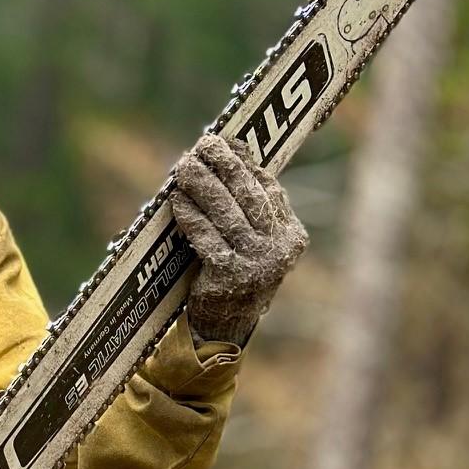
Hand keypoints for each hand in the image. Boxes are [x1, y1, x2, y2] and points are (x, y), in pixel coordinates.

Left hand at [172, 132, 307, 345]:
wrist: (227, 325)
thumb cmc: (236, 272)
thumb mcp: (252, 239)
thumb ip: (249, 204)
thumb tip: (235, 151)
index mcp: (290, 235)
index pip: (268, 188)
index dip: (245, 162)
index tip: (224, 143)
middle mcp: (279, 248)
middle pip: (249, 196)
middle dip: (225, 166)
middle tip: (203, 144)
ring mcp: (256, 263)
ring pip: (227, 213)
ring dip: (203, 185)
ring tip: (185, 167)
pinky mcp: (230, 277)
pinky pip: (206, 238)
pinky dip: (190, 217)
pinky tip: (177, 201)